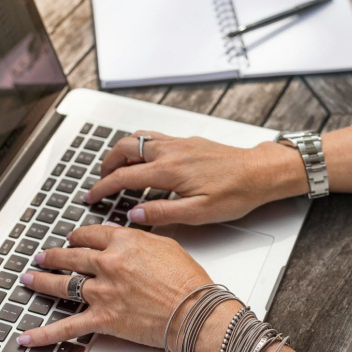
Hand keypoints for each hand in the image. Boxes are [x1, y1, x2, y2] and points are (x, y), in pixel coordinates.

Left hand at [16, 224, 213, 351]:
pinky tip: (26, 336)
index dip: (78, 237)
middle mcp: (108, 264)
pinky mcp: (102, 319)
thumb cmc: (187, 281)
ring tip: (29, 279)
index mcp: (124, 242)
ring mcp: (102, 292)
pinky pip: (66, 327)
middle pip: (71, 256)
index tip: (73, 238)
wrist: (194, 311)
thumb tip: (130, 240)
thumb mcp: (166, 245)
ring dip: (41, 281)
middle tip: (43, 256)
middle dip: (54, 256)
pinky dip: (43, 334)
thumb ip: (141, 241)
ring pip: (62, 284)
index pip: (91, 235)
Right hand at [86, 131, 307, 226]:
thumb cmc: (236, 193)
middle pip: (125, 148)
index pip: (124, 177)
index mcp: (169, 170)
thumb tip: (134, 215)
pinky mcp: (188, 141)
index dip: (103, 187)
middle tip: (100, 180)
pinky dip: (139, 146)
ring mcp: (179, 143)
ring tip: (116, 168)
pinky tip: (144, 159)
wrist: (260, 172)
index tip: (92, 197)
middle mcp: (171, 151)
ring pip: (139, 137)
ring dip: (122, 151)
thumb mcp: (199, 213)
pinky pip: (154, 137)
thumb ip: (163, 213)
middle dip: (107, 163)